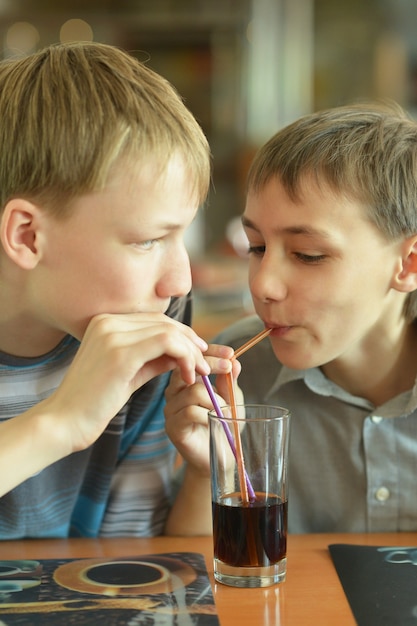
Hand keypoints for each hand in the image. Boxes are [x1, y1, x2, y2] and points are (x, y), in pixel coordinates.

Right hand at [43, 312, 211, 453]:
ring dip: (192, 353)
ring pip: (170, 332)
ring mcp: (113, 335)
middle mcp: (108, 321)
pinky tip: (188, 377)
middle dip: (193, 342)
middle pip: (166, 323)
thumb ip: (154, 358)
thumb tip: (183, 353)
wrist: (65, 421)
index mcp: (105, 321)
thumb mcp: (129, 372)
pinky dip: (185, 358)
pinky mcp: (121, 353)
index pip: (156, 320)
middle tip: (206, 364)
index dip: (183, 335)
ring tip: (199, 374)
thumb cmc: (94, 401)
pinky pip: (167, 343)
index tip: (198, 355)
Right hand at [164, 343, 239, 475]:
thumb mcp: (231, 398)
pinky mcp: (172, 426)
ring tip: (224, 411)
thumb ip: (229, 381)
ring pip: (194, 391)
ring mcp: (171, 408)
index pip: (192, 357)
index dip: (211, 351)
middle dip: (212, 366)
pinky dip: (208, 414)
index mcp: (186, 381)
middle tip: (228, 370)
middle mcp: (174, 391)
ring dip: (215, 399)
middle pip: (188, 368)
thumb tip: (234, 361)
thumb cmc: (224, 425)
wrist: (220, 457)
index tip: (230, 353)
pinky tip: (214, 421)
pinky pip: (191, 411)